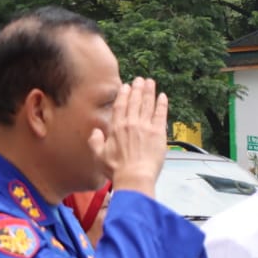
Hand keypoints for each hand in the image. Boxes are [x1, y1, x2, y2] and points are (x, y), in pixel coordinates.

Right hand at [92, 78, 167, 193]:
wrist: (134, 176)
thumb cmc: (117, 170)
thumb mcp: (99, 155)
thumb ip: (95, 141)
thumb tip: (95, 132)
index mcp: (116, 128)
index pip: (120, 106)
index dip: (124, 95)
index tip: (126, 86)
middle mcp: (130, 124)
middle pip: (135, 101)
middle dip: (137, 89)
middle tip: (140, 80)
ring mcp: (145, 127)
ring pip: (147, 104)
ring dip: (149, 92)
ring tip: (150, 82)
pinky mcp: (158, 133)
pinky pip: (160, 114)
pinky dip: (162, 104)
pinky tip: (163, 96)